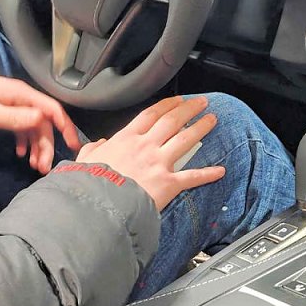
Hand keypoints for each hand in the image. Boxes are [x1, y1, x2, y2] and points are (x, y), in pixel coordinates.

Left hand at [0, 70, 81, 173]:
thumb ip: (17, 119)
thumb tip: (43, 122)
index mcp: (21, 95)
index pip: (52, 110)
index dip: (66, 128)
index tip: (73, 147)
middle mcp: (21, 98)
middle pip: (43, 123)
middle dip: (47, 145)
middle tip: (43, 168)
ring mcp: (12, 104)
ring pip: (33, 126)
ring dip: (36, 146)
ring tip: (34, 165)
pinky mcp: (3, 110)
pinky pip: (21, 126)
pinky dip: (24, 140)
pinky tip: (20, 153)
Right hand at [77, 96, 224, 209]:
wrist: (99, 205)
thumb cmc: (91, 184)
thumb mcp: (85, 160)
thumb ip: (93, 150)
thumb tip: (97, 146)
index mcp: (126, 138)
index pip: (151, 114)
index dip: (167, 104)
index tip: (177, 100)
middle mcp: (146, 146)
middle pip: (172, 121)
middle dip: (189, 109)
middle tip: (201, 103)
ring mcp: (159, 163)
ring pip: (185, 139)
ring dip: (201, 128)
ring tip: (212, 120)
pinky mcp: (168, 183)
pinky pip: (192, 176)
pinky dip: (208, 174)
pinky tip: (220, 170)